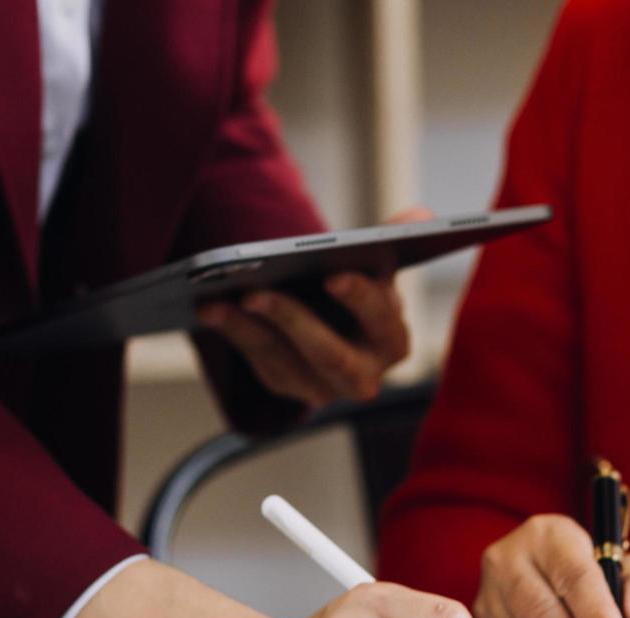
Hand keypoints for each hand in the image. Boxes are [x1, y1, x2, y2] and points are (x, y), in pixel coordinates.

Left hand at [195, 208, 429, 408]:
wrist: (335, 325)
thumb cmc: (357, 292)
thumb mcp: (375, 266)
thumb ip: (392, 240)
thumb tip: (420, 217)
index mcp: (393, 340)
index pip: (381, 321)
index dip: (360, 299)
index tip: (333, 274)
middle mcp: (363, 375)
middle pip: (330, 355)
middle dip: (292, 322)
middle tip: (256, 292)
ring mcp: (323, 388)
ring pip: (285, 363)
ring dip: (248, 330)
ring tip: (217, 299)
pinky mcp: (288, 387)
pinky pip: (259, 363)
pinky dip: (234, 335)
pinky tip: (209, 308)